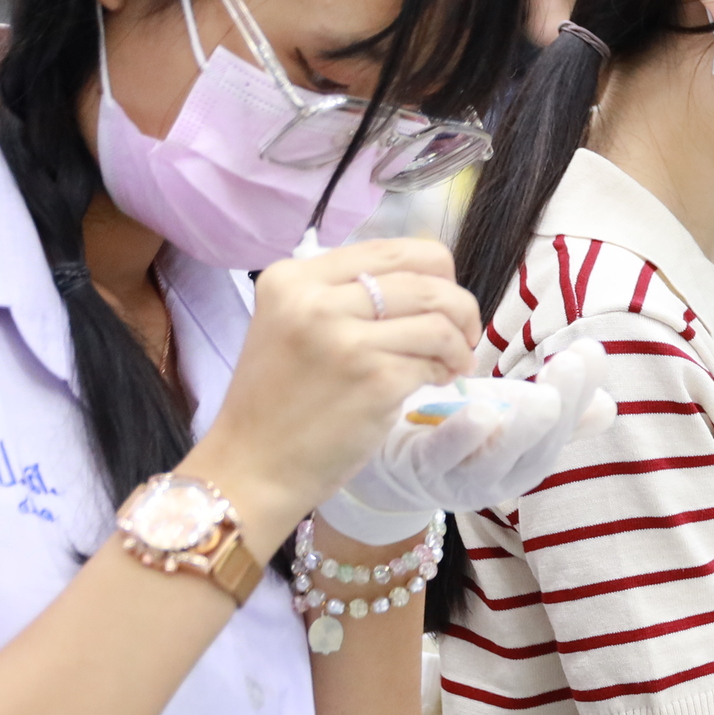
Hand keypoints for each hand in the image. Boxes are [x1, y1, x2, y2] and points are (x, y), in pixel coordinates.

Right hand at [192, 240, 478, 538]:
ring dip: (459, 342)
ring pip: (440, 317)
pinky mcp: (374, 379)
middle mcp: (315, 299)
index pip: (393, 248)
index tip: (442, 300)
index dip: (435, 271)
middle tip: (461, 335)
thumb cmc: (278, 401)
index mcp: (294, 278)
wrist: (252, 466)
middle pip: (426, 277)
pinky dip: (446, 370)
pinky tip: (434, 383)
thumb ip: (345, 296)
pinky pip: (435, 360)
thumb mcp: (293, 325)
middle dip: (459, 306)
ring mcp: (345, 339)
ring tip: (451, 363)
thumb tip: (427, 282)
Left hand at [320, 345, 617, 541]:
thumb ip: (556, 412)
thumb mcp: (508, 416)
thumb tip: (608, 405)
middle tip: (572, 365)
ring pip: (498, 460)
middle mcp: (502, 477)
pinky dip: (463, 438)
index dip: (582, 391)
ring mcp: (461, 479)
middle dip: (562, 407)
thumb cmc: (454, 430)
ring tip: (543, 398)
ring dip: (523, 430)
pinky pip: (444, 458)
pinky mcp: (420, 471)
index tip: (591, 349)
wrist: (388, 464)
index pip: (565, 425)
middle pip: (539, 447)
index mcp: (528, 458)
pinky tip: (481, 411)